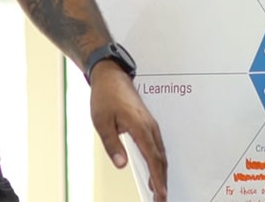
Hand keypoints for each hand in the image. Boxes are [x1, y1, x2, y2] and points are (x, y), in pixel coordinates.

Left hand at [89, 62, 167, 200]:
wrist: (111, 76)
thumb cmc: (106, 97)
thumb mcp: (102, 122)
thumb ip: (112, 144)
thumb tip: (121, 164)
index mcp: (140, 126)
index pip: (153, 158)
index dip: (157, 178)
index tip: (160, 194)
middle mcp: (150, 126)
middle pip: (161, 159)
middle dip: (162, 181)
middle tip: (160, 199)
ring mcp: (151, 125)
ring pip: (161, 153)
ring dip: (161, 172)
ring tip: (158, 190)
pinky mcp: (148, 124)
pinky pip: (157, 146)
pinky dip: (158, 161)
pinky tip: (154, 170)